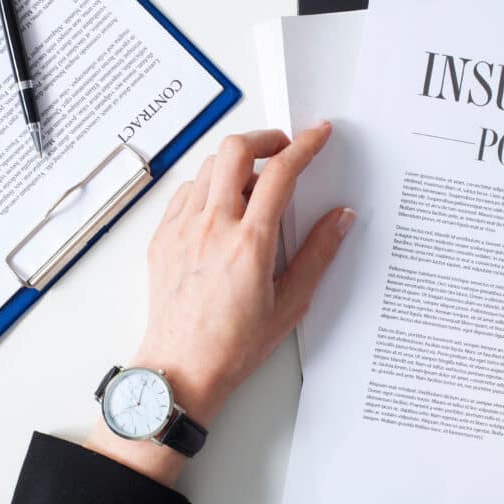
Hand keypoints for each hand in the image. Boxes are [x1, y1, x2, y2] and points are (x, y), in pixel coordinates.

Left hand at [87, 124, 353, 484]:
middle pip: (235, 150)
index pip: (281, 173)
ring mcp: (182, 229)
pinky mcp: (162, 238)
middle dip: (265, 138)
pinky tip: (221, 206)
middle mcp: (212, 227)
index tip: (319, 134)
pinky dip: (208, 186)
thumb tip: (341, 218)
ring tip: (254, 183)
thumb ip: (318, 254)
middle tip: (283, 149)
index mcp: (250, 243)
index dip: (305, 145)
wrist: (181, 368)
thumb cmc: (233, 345)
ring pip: (208, 167)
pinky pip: (185, 192)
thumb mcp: (290, 303)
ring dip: (236, 162)